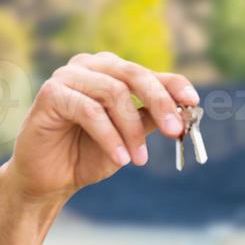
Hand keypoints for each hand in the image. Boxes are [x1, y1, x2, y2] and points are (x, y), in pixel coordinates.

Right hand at [3, 51, 198, 204]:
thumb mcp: (131, 136)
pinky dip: (111, 137)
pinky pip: (90, 111)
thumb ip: (152, 120)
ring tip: (139, 160)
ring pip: (114, 93)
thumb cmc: (90, 153)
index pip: (149, 72)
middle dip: (159, 103)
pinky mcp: (51, 94)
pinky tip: (121, 159)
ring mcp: (67, 77)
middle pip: (133, 75)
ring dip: (132, 130)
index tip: (193, 102)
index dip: (173, 85)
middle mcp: (90, 67)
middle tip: (174, 131)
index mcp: (111, 72)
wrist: (51, 177)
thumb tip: (185, 113)